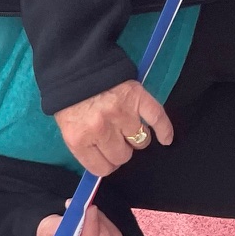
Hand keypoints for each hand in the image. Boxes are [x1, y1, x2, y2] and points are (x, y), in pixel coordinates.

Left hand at [51, 79, 173, 175]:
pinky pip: (157, 118)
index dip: (107, 164)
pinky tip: (166, 139)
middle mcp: (102, 129)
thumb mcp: (68, 129)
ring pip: (140, 141)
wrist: (76, 67)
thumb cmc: (70, 101)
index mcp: (80, 139)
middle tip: (116, 140)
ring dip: (137, 139)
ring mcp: (121, 114)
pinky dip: (164, 130)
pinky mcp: (137, 98)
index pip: (102, 168)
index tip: (107, 157)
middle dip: (120, 151)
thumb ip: (85, 148)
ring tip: (129, 129)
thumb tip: (104, 164)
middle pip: (123, 156)